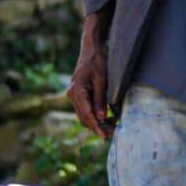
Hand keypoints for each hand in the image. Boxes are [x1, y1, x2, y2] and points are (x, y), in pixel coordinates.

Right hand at [66, 10, 115, 139]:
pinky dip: (95, 115)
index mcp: (77, 91)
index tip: (105, 136)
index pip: (87, 114)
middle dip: (98, 127)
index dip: (96, 127)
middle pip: (84, 118)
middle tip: (113, 134)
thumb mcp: (102, 80)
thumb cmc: (97, 61)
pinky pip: (86, 109)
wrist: (90, 50)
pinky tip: (107, 118)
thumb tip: (101, 117)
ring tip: (113, 127)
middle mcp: (72, 95)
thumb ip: (101, 99)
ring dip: (97, 123)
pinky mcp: (78, 95)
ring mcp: (74, 96)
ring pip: (84, 115)